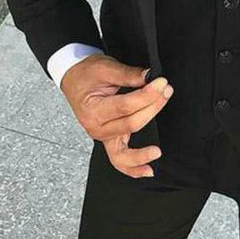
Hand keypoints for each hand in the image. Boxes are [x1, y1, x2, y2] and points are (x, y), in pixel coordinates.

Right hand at [61, 54, 172, 178]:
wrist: (73, 80)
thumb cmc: (86, 74)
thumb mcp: (105, 67)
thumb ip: (128, 74)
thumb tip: (150, 77)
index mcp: (92, 109)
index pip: (126, 106)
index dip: (147, 95)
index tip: (161, 83)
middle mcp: (95, 128)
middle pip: (131, 124)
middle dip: (153, 108)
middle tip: (166, 91)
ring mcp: (102, 137)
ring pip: (124, 152)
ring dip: (142, 152)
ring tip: (157, 151)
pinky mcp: (109, 140)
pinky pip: (119, 160)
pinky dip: (133, 169)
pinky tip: (148, 170)